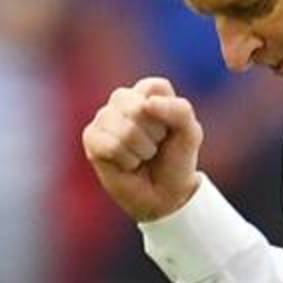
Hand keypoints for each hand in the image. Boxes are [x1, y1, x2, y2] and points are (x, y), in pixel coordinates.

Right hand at [82, 77, 203, 221]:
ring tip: (142, 155)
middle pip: (137, 107)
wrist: (164, 195)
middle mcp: (124, 100)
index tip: (170, 130)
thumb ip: (179, 110)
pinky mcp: (91, 137)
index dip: (168, 114)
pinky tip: (128, 163)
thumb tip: (146, 105)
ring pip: (125, 130)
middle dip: (154, 134)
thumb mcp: (191, 133)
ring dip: (142, 151)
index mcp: (148, 92)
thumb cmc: (176, 160)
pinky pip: (111, 145)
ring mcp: (104, 117)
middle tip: (155, 145)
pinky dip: (127, 160)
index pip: (156, 88)